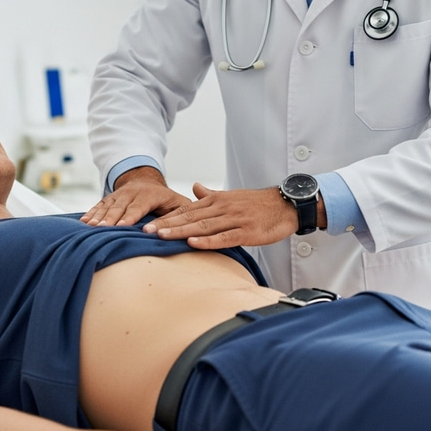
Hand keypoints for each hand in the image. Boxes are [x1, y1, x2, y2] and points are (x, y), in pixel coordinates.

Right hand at [80, 167, 191, 226]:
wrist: (145, 181)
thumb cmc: (165, 199)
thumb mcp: (178, 201)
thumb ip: (184, 211)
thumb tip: (189, 226)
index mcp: (149, 195)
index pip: (138, 207)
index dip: (130, 216)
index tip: (122, 226)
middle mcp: (132, 193)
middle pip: (119, 207)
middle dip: (110, 218)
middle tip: (101, 229)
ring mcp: (118, 195)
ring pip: (107, 206)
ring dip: (98, 217)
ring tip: (89, 227)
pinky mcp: (109, 199)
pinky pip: (98, 206)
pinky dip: (90, 213)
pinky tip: (83, 222)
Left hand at [143, 183, 297, 248]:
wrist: (285, 205)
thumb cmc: (257, 203)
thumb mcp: (231, 196)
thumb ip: (211, 194)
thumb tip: (194, 187)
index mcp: (217, 201)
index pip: (186, 209)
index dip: (167, 217)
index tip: (148, 224)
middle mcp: (222, 208)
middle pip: (189, 217)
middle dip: (167, 225)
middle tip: (146, 232)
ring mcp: (234, 219)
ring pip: (202, 226)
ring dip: (181, 232)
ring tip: (162, 236)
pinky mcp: (246, 231)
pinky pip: (224, 237)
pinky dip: (208, 241)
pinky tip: (193, 243)